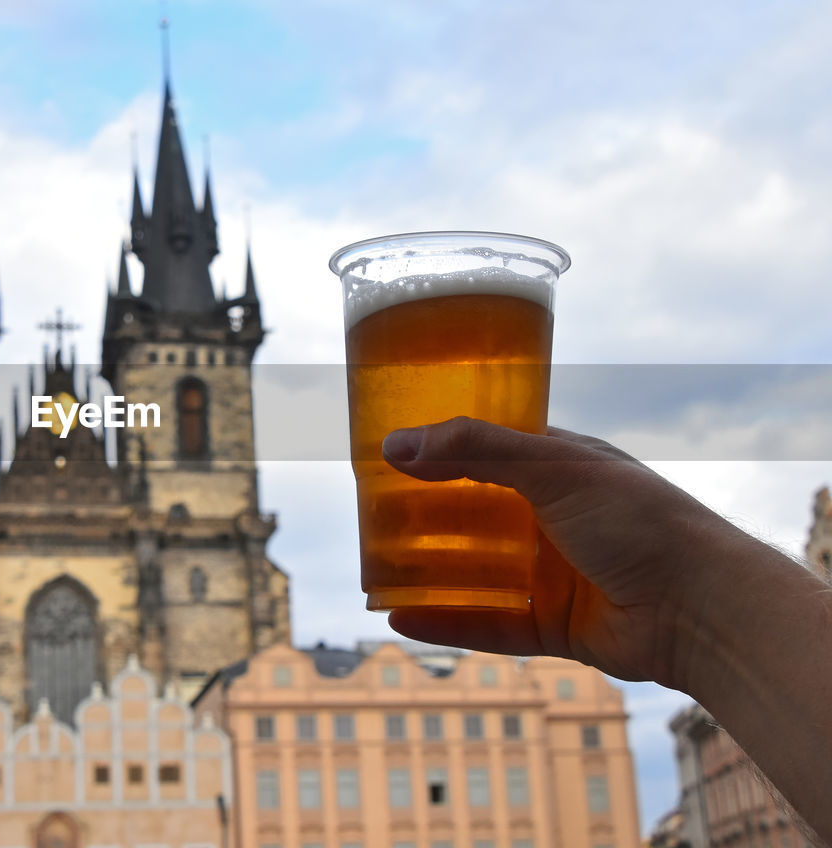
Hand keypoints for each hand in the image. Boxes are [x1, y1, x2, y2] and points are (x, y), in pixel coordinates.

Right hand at [381, 417, 757, 687]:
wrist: (701, 607)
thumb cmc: (638, 519)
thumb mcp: (552, 466)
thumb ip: (474, 450)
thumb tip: (395, 444)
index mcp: (556, 467)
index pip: (483, 452)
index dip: (437, 452)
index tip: (386, 455)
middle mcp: (549, 518)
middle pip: (469, 516)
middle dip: (421, 519)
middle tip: (369, 519)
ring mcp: (549, 573)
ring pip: (472, 573)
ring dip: (426, 574)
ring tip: (371, 573)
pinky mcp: (550, 625)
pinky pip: (486, 624)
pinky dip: (446, 622)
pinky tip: (400, 618)